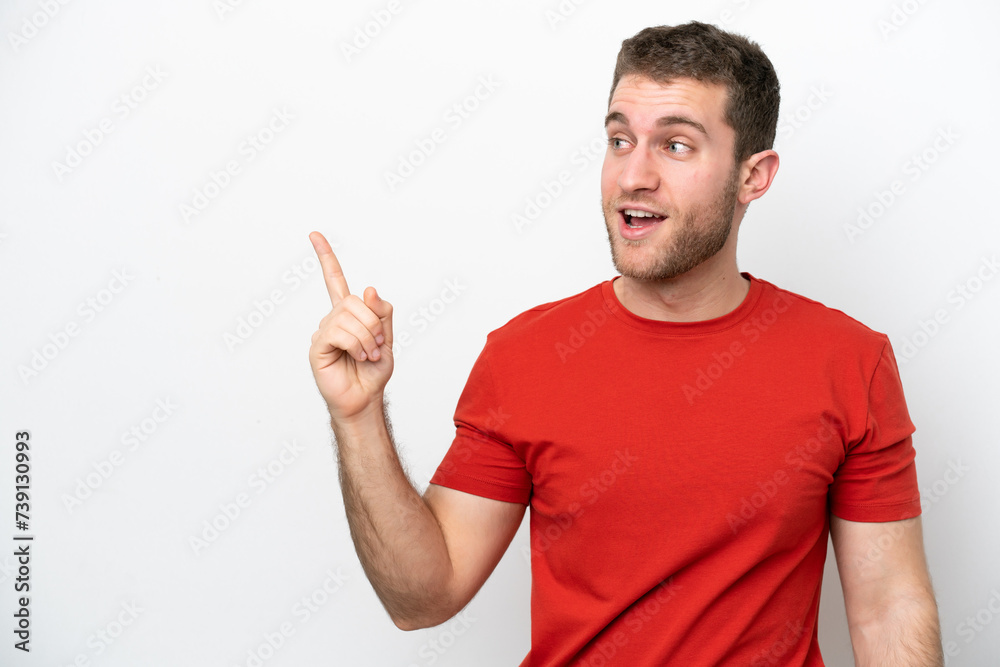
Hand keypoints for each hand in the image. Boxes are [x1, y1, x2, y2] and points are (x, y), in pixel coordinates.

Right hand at [307, 231, 393, 422]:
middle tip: (377, 346)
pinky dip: (356, 345)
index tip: (314, 234)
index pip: (335, 280)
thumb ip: (381, 313)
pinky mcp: (317, 347)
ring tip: (368, 356)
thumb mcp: (387, 338)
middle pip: (356, 302)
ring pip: (349, 318)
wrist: (365, 398)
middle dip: (374, 324)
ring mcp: (323, 331)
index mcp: (348, 314)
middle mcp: (333, 319)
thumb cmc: (373, 371)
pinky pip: (339, 332)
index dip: (326, 257)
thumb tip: (369, 289)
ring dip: (368, 339)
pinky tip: (357, 357)